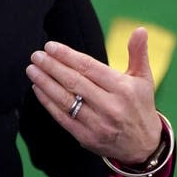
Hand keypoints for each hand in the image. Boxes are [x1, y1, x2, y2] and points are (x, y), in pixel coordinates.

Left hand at [25, 27, 161, 163]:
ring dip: (45, 83)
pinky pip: (62, 117)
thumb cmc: (140, 106)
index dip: (67, 56)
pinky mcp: (87, 138)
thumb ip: (138, 53)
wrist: (144, 147)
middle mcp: (111, 106)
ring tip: (32, 69)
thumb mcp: (144, 79)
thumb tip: (140, 29)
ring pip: (65, 99)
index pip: (89, 67)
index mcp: (123, 89)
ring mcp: (98, 124)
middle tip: (36, 55)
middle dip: (51, 66)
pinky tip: (38, 89)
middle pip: (74, 82)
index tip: (50, 47)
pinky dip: (47, 102)